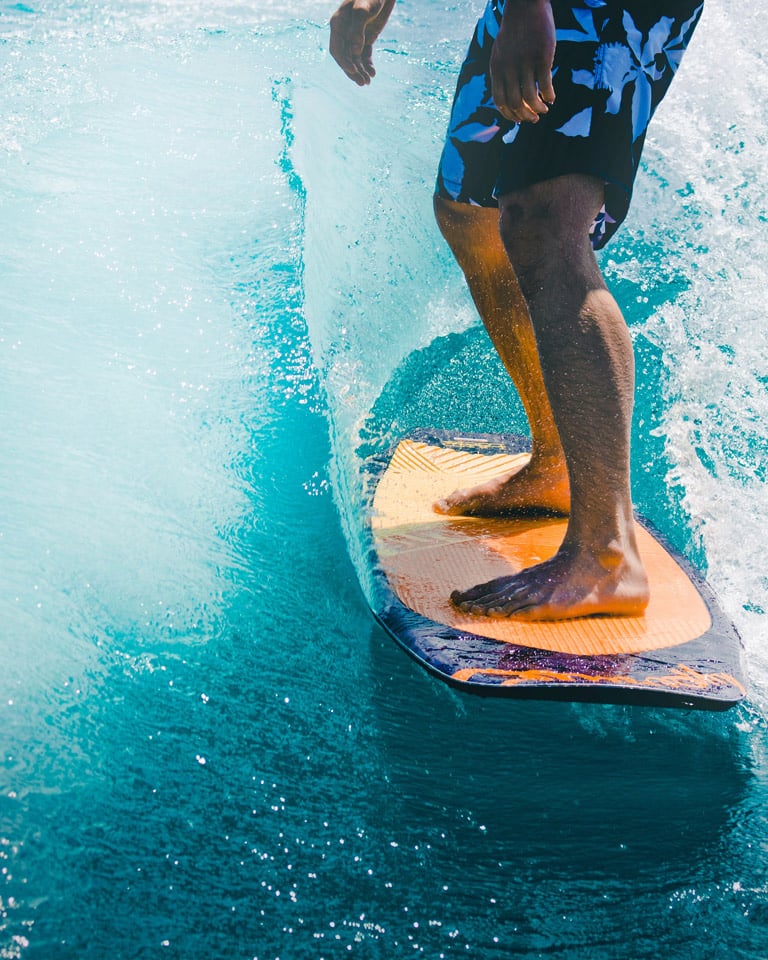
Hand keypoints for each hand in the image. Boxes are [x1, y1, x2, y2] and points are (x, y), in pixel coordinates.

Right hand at [329, 0, 395, 85]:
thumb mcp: (364, 9)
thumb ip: (358, 30)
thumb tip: (355, 51)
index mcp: (338, 24)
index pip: (336, 49)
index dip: (344, 62)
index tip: (354, 71)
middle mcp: (344, 32)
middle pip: (345, 58)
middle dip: (353, 72)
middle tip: (363, 83)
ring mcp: (354, 36)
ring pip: (355, 59)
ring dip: (360, 71)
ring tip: (368, 82)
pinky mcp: (366, 38)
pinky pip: (364, 55)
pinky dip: (368, 65)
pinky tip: (373, 73)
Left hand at [490, 0, 555, 122]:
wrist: (525, 5)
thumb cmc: (514, 30)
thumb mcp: (500, 52)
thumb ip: (502, 73)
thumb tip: (508, 96)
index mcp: (496, 68)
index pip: (500, 101)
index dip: (509, 114)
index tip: (519, 119)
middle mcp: (509, 68)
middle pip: (516, 103)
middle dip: (525, 116)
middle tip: (534, 119)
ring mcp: (525, 63)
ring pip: (531, 97)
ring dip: (538, 109)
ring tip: (544, 110)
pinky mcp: (542, 57)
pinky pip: (546, 84)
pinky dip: (549, 96)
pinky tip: (552, 99)